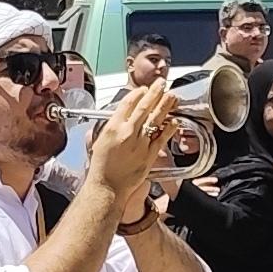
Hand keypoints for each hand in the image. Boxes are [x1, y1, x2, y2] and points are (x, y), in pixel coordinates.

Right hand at [84, 80, 179, 205]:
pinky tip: (174, 120)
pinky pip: (162, 138)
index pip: (127, 104)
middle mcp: (127, 133)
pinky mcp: (149, 155)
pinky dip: (169, 128)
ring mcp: (140, 143)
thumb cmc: (101, 168)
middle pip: (144, 107)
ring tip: (172, 96)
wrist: (107, 188)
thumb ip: (108, 128)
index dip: (137, 93)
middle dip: (154, 92)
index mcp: (113, 127)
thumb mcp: (98, 142)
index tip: (143, 89)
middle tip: (161, 83)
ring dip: (164, 106)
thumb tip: (115, 118)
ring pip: (155, 119)